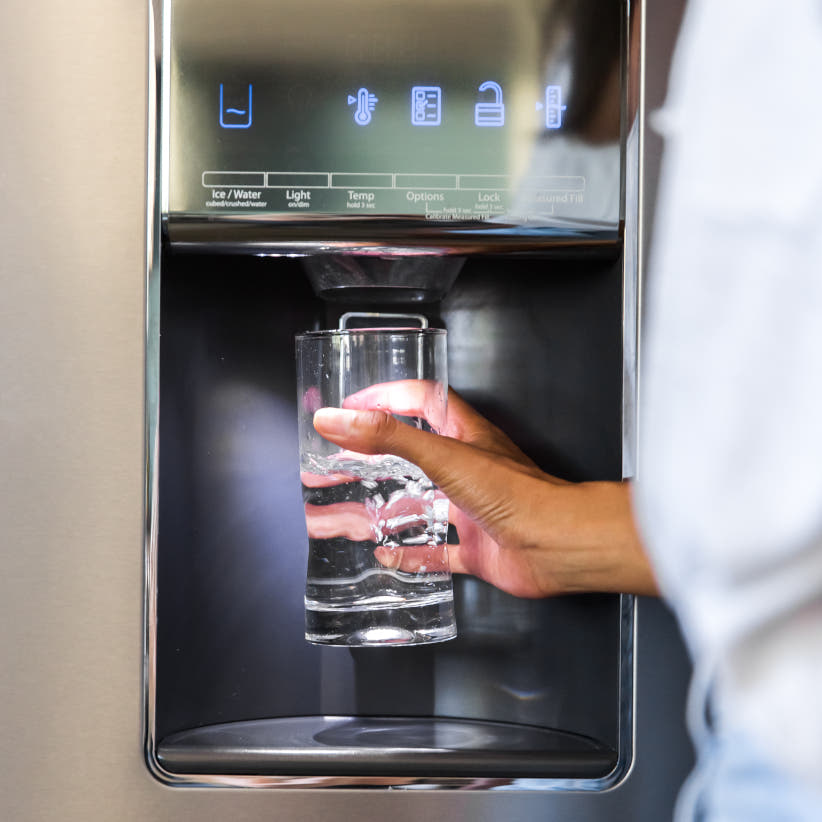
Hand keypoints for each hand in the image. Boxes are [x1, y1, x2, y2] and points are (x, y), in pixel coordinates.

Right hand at [313, 383, 657, 598]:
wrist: (556, 544)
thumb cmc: (514, 492)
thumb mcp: (442, 455)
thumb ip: (388, 437)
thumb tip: (337, 418)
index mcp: (463, 434)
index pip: (421, 400)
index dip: (386, 397)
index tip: (351, 406)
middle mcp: (466, 467)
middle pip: (411, 455)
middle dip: (372, 458)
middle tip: (336, 462)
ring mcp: (470, 508)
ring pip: (420, 505)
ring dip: (385, 508)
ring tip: (347, 512)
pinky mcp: (476, 546)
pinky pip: (436, 551)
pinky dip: (410, 554)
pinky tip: (387, 557)